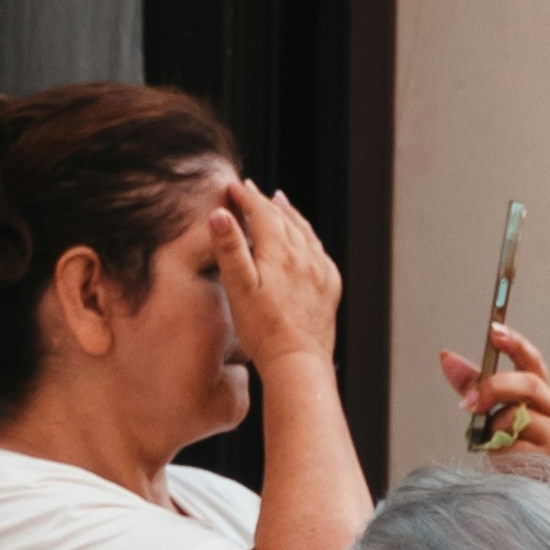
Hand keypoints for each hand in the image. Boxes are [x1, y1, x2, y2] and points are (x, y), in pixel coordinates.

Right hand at [214, 179, 342, 378]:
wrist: (298, 363)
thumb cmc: (263, 330)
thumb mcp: (238, 288)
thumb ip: (230, 249)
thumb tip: (220, 215)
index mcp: (280, 252)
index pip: (261, 212)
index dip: (245, 197)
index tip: (233, 186)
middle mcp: (304, 256)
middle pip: (283, 218)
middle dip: (263, 202)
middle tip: (250, 190)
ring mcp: (320, 271)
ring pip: (305, 231)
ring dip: (289, 214)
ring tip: (280, 201)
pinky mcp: (329, 287)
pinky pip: (319, 251)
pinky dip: (308, 236)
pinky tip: (306, 239)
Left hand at [443, 324, 549, 460]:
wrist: (517, 486)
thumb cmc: (506, 444)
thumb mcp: (485, 410)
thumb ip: (471, 385)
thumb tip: (446, 356)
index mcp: (538, 392)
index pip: (532, 360)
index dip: (515, 343)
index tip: (494, 330)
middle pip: (530, 384)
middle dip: (495, 387)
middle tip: (467, 402)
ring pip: (519, 417)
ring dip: (495, 427)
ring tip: (492, 440)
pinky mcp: (547, 459)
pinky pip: (515, 447)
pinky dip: (499, 451)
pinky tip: (502, 458)